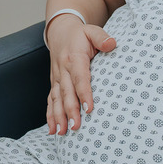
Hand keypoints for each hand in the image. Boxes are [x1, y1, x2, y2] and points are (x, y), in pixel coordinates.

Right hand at [46, 15, 115, 134]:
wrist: (59, 31)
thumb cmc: (79, 35)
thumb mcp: (91, 31)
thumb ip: (101, 37)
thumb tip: (112, 44)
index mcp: (74, 58)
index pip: (80, 78)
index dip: (84, 93)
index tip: (89, 109)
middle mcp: (63, 69)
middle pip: (67, 93)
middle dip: (70, 111)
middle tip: (76, 127)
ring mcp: (56, 78)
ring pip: (56, 99)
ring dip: (58, 116)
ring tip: (62, 132)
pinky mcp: (54, 84)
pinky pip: (51, 100)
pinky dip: (50, 115)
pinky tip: (53, 130)